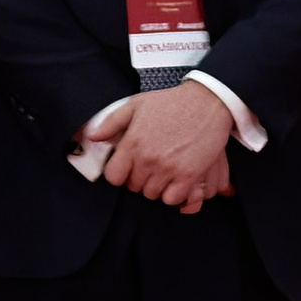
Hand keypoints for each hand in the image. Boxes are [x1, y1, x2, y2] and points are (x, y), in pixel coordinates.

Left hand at [93, 84, 235, 210]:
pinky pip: (173, 198)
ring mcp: (168, 168)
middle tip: (152, 166)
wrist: (207, 102)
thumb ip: (112, 122)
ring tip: (165, 171)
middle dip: (140, 178)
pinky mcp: (189, 175)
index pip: (114, 177)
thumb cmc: (172, 103)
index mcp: (133, 143)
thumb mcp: (137, 104)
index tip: (129, 168)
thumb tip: (93, 137)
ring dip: (158, 186)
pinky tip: (177, 180)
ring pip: (153, 194)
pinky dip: (174, 193)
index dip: (120, 174)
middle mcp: (148, 158)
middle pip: (134, 187)